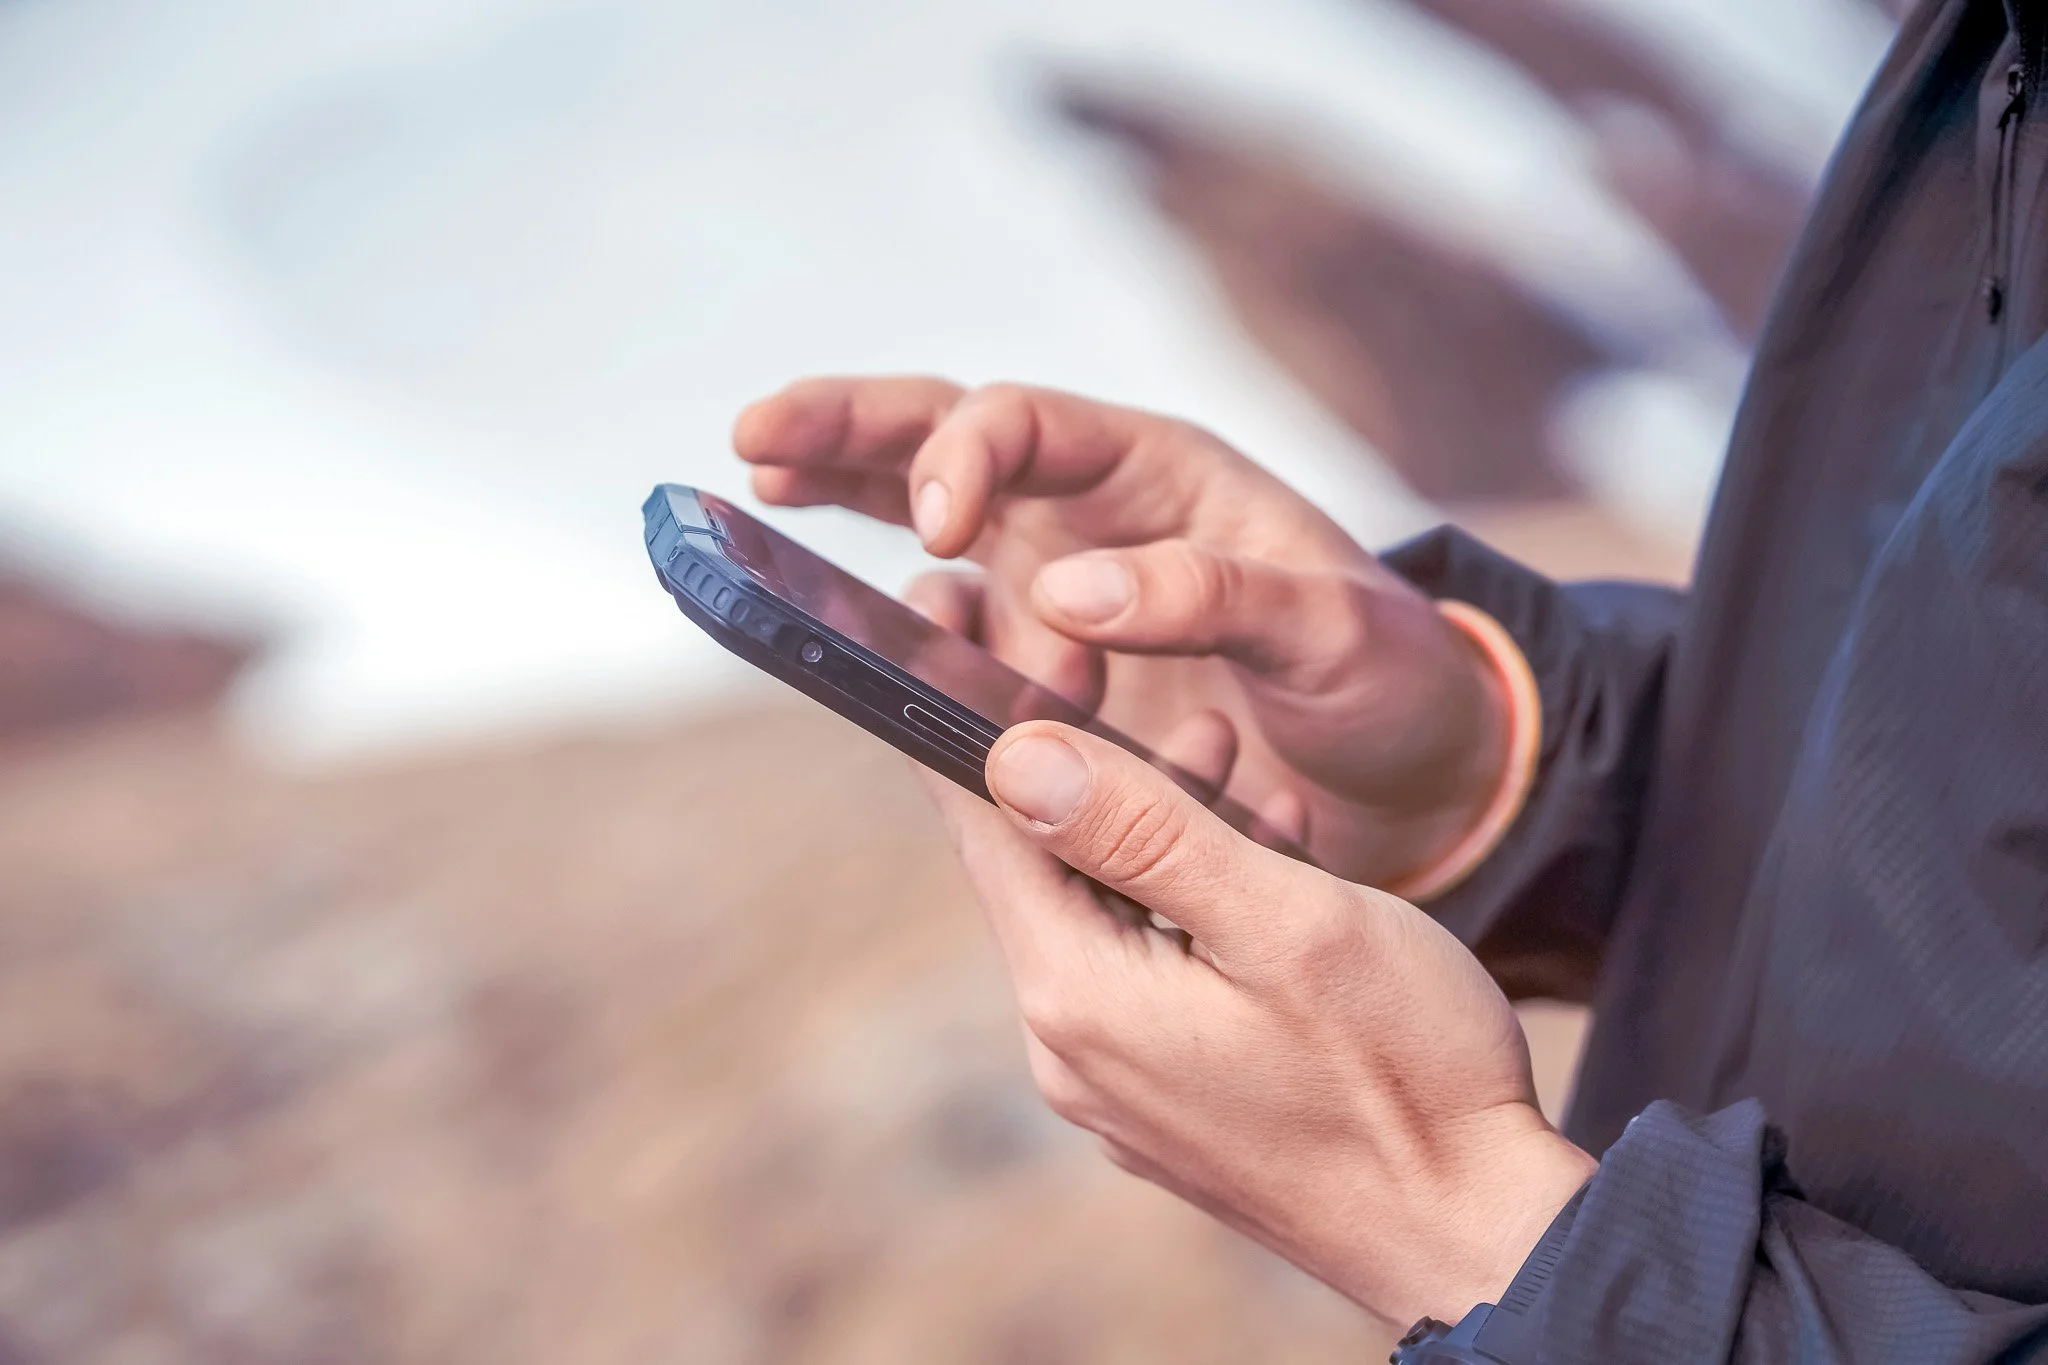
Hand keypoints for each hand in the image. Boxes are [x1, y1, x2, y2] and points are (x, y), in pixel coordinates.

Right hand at [733, 378, 1510, 886]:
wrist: (1411, 766)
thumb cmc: (1386, 677)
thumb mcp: (1330, 633)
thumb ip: (1212, 600)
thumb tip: (1061, 591)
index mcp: (1161, 472)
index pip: (1028, 421)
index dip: (964, 454)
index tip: (936, 526)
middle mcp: (1092, 511)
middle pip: (944, 437)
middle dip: (846, 430)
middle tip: (752, 437)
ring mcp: (1058, 582)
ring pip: (921, 523)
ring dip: (843, 507)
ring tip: (762, 517)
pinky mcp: (1047, 662)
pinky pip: (951, 631)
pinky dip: (896, 630)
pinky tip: (854, 643)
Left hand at [917, 714, 1595, 1328]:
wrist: (1478, 1237)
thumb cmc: (1406, 1076)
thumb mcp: (1281, 921)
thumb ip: (1143, 832)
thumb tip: (1011, 755)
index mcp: (1081, 999)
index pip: (987, 831)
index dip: (973, 720)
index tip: (967, 633)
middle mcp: (1076, 1052)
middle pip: (1040, 870)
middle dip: (1077, 758)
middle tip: (1101, 662)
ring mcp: (1124, 1088)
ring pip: (1104, 915)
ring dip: (1149, 821)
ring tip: (1213, 738)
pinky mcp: (1174, 1102)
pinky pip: (1149, 971)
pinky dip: (1186, 896)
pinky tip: (1259, 845)